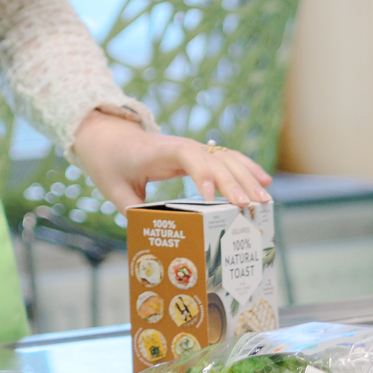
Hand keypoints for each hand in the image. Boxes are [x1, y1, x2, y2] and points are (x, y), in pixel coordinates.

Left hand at [70, 110, 272, 211]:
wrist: (107, 135)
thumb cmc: (109, 162)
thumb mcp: (113, 188)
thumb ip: (131, 210)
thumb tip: (150, 236)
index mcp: (156, 152)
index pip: (184, 155)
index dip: (201, 172)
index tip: (210, 196)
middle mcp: (179, 146)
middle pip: (211, 159)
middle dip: (232, 182)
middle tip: (248, 206)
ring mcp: (191, 148)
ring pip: (224, 157)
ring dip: (246, 177)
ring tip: (264, 199)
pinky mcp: (197, 153)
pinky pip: (226, 157)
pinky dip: (246, 167)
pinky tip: (264, 181)